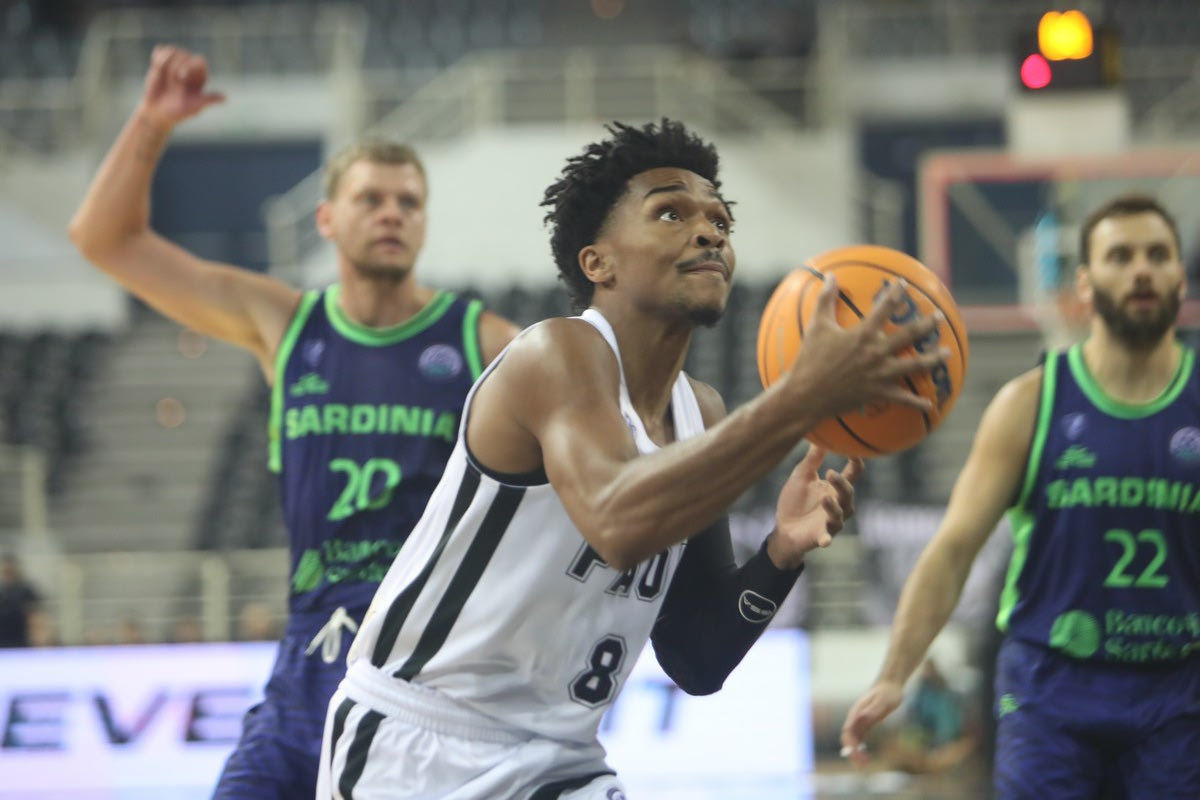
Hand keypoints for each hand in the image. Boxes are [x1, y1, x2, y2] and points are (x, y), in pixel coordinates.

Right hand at [138, 45, 224, 129]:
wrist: (158, 112)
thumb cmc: (178, 112)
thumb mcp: (194, 107)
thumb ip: (208, 100)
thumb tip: (225, 98)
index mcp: (199, 76)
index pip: (199, 60)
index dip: (190, 65)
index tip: (181, 77)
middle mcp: (188, 68)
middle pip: (185, 54)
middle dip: (176, 66)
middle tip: (173, 82)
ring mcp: (175, 63)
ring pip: (173, 50)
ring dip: (166, 60)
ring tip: (162, 72)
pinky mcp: (161, 62)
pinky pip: (161, 49)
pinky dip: (158, 55)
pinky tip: (156, 66)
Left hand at [765, 445, 861, 568]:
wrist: (783, 528)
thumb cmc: (795, 500)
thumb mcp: (802, 476)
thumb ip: (812, 459)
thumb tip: (820, 435)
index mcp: (835, 488)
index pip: (852, 474)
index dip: (856, 462)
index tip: (853, 449)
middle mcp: (839, 505)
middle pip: (848, 493)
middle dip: (841, 484)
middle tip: (831, 473)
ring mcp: (832, 521)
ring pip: (840, 515)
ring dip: (833, 507)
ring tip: (824, 498)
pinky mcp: (822, 536)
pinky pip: (827, 537)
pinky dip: (827, 538)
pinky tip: (825, 540)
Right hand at [786, 276, 947, 419]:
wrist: (806, 395)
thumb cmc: (809, 360)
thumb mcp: (817, 326)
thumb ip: (825, 299)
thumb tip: (830, 276)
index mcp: (863, 335)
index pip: (885, 308)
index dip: (896, 293)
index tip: (905, 285)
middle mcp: (877, 353)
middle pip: (909, 335)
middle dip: (927, 324)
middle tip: (940, 318)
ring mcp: (881, 374)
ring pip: (915, 365)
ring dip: (933, 359)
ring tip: (947, 353)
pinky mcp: (878, 394)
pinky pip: (903, 399)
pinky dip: (917, 403)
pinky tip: (929, 404)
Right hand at [840, 680, 904, 767]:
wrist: (890, 685)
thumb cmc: (888, 692)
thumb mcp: (883, 702)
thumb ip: (873, 710)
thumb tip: (862, 717)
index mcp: (857, 713)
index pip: (848, 732)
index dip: (851, 745)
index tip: (858, 756)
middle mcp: (855, 717)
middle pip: (848, 737)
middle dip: (852, 752)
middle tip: (862, 766)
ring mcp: (860, 720)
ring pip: (853, 739)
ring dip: (855, 752)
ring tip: (863, 765)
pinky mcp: (866, 722)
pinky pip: (859, 737)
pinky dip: (860, 748)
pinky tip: (865, 756)